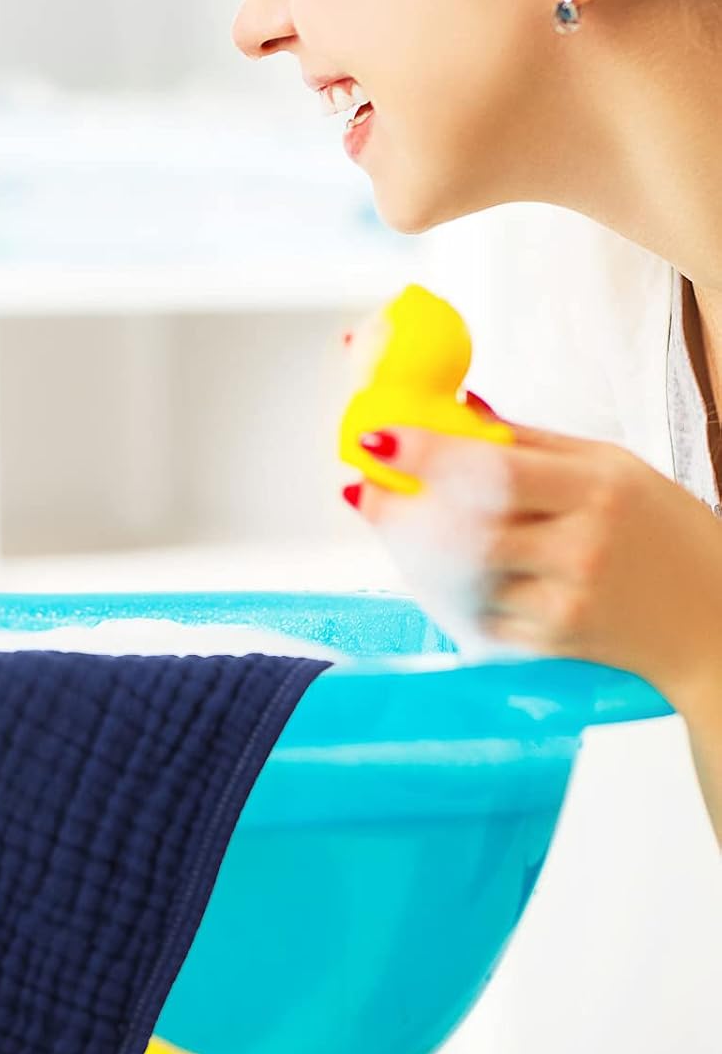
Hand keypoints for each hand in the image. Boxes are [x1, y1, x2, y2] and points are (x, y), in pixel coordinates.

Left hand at [346, 403, 721, 709]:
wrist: (715, 626)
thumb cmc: (663, 533)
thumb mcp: (613, 467)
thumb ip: (529, 443)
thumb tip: (456, 408)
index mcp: (599, 490)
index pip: (498, 472)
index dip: (427, 455)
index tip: (376, 438)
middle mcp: (583, 549)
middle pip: (468, 532)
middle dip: (402, 508)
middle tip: (366, 486)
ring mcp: (566, 603)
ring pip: (462, 579)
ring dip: (411, 548)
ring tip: (392, 521)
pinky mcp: (553, 644)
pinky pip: (475, 616)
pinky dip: (440, 589)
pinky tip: (429, 567)